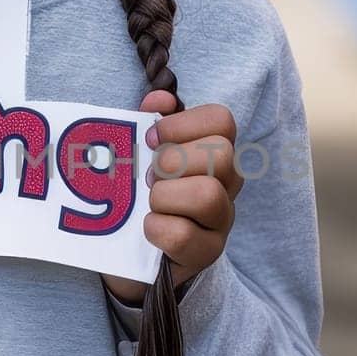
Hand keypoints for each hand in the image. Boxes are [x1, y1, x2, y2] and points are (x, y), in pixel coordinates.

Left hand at [101, 90, 241, 308]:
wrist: (129, 255)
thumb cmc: (140, 196)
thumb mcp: (142, 156)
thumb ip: (152, 124)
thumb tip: (159, 101)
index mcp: (214, 152)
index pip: (222, 120)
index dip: (183, 123)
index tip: (152, 139)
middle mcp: (227, 184)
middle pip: (221, 154)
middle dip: (173, 161)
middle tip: (149, 176)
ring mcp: (221, 221)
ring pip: (208, 195)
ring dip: (166, 196)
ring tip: (151, 203)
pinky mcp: (206, 253)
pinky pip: (184, 235)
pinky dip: (157, 228)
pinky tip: (147, 229)